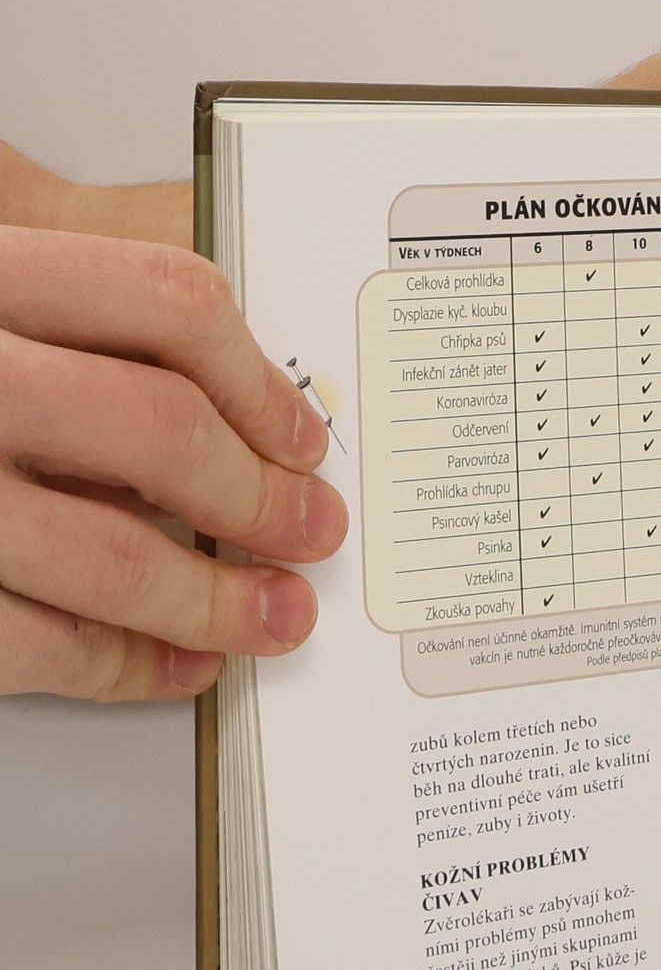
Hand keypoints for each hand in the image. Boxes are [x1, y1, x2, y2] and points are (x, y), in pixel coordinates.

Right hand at [0, 226, 347, 700]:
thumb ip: (69, 341)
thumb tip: (235, 425)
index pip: (164, 302)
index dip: (260, 379)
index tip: (304, 435)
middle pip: (159, 430)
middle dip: (260, 498)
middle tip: (311, 531)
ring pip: (111, 553)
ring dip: (217, 599)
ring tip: (274, 616)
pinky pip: (39, 644)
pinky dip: (128, 667)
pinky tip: (175, 665)